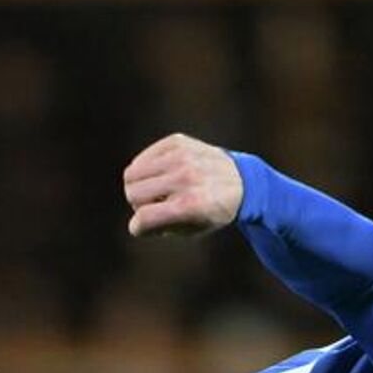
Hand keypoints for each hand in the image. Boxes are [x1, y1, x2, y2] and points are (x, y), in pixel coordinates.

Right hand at [123, 134, 243, 238]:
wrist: (241, 182)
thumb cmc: (211, 212)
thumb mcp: (190, 230)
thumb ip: (160, 227)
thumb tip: (135, 220)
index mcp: (189, 205)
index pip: (143, 218)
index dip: (138, 227)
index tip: (143, 227)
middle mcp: (185, 178)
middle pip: (132, 193)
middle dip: (139, 204)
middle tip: (154, 205)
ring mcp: (181, 157)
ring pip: (132, 174)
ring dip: (139, 186)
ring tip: (155, 190)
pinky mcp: (177, 142)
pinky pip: (141, 158)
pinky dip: (144, 170)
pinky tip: (158, 175)